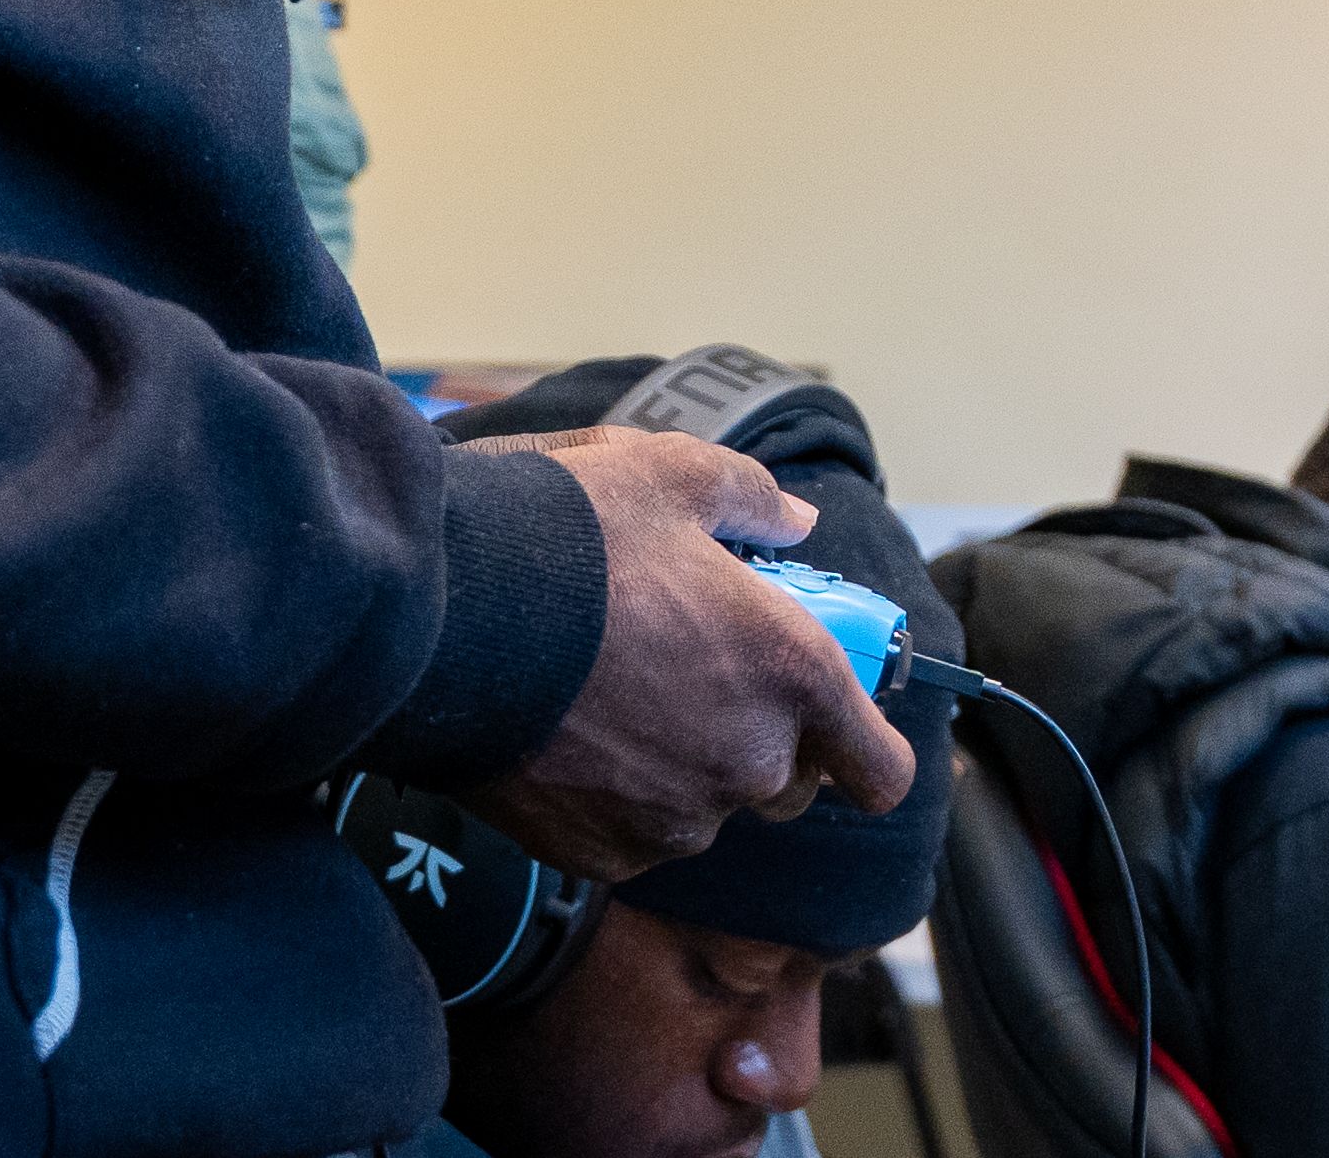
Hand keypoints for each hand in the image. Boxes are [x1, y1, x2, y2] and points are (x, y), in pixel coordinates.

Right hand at [452, 429, 921, 881]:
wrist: (448, 617)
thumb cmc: (573, 537)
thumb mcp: (673, 474)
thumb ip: (754, 501)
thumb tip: (797, 524)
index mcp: (791, 673)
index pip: (880, 769)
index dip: (864, 751)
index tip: (837, 724)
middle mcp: (747, 762)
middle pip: (788, 784)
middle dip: (762, 740)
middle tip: (701, 677)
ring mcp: (673, 820)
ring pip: (705, 808)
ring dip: (684, 769)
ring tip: (619, 696)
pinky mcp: (601, 854)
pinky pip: (634, 836)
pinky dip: (617, 801)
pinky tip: (576, 738)